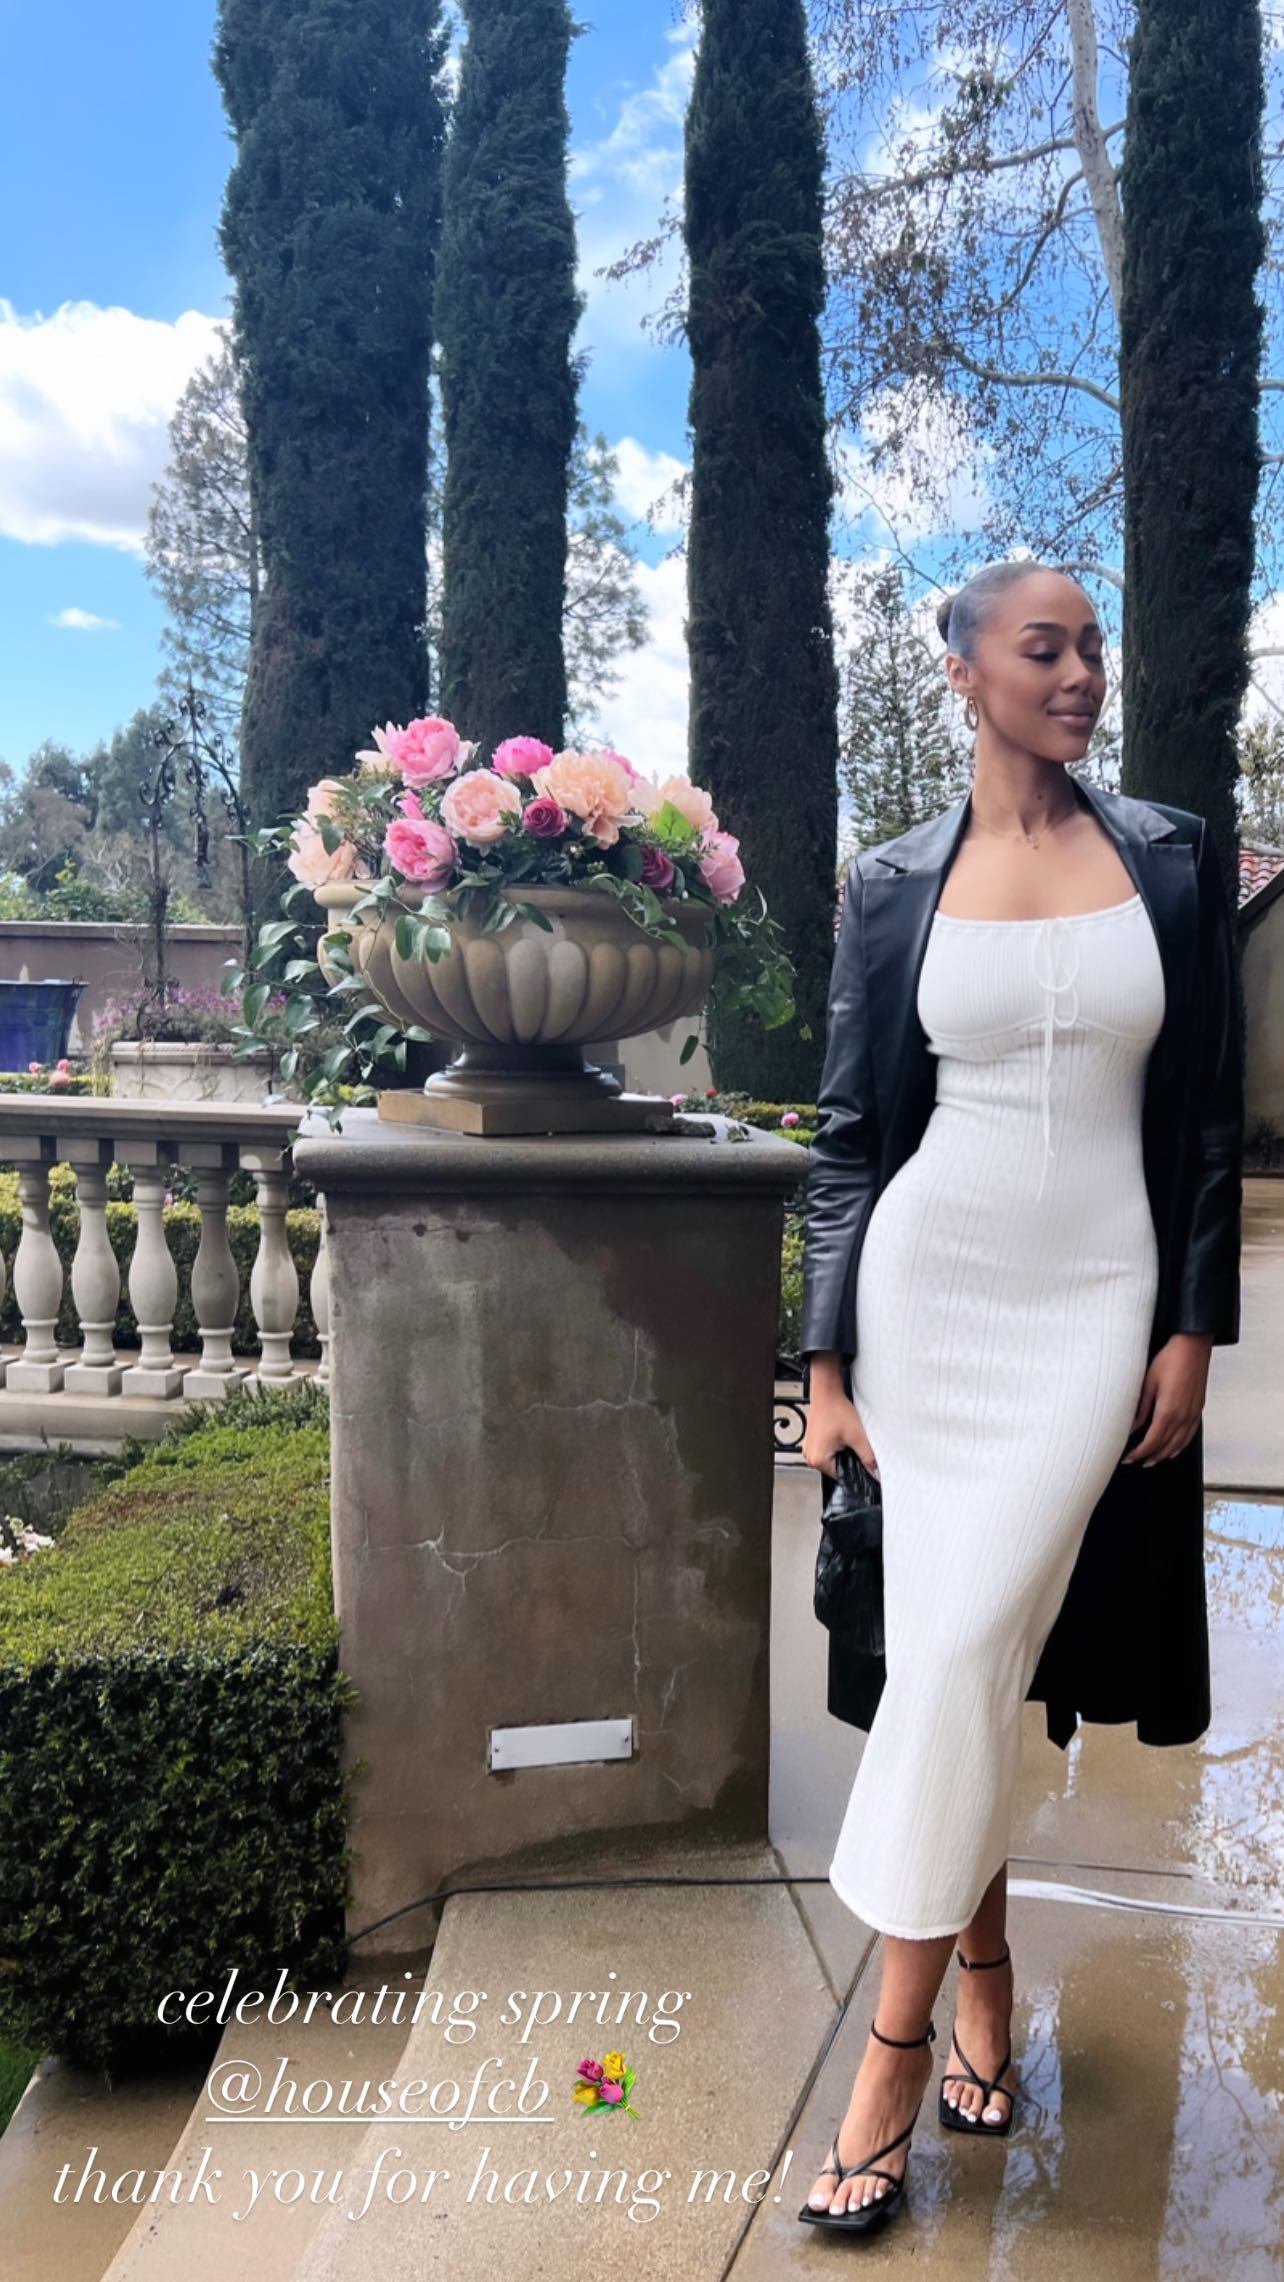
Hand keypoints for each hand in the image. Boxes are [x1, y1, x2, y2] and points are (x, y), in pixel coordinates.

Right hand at [802, 1392, 879, 1481]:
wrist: (827, 1391)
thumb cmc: (835, 1409)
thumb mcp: (857, 1436)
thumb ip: (869, 1457)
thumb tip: (876, 1472)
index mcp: (818, 1460)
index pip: (843, 1476)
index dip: (856, 1468)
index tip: (861, 1456)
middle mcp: (810, 1457)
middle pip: (838, 1468)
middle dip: (849, 1457)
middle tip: (852, 1440)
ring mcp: (810, 1449)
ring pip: (834, 1458)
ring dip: (843, 1450)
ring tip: (844, 1434)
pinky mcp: (812, 1441)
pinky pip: (828, 1450)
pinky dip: (837, 1444)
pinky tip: (839, 1432)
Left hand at [1122, 1333, 1212, 1466]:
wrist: (1193, 1347)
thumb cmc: (1170, 1359)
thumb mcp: (1148, 1382)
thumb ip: (1141, 1408)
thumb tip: (1132, 1426)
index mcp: (1168, 1411)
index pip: (1152, 1442)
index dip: (1140, 1453)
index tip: (1129, 1458)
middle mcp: (1183, 1416)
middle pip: (1166, 1446)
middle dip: (1151, 1457)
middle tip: (1137, 1461)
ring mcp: (1193, 1413)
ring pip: (1179, 1444)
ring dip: (1165, 1454)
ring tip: (1153, 1460)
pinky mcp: (1198, 1409)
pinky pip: (1190, 1435)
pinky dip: (1181, 1445)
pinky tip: (1175, 1448)